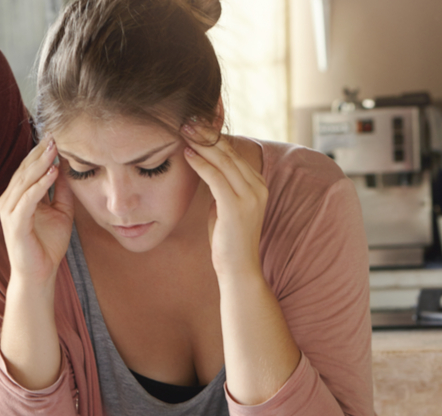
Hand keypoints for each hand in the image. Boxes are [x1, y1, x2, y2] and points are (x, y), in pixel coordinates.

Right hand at [0, 138, 73, 284]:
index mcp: (19, 197)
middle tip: (54, 135)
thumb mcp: (60, 212)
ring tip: (54, 148)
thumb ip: (61, 191)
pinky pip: (28, 199)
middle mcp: (10, 201)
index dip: (41, 153)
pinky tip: (52, 172)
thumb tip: (67, 168)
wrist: (40, 274)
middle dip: (39, 152)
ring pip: (24, 181)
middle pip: (24, 170)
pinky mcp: (16, 224)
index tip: (56, 136)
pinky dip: (40, 184)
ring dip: (39, 163)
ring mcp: (10, 212)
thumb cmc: (48, 245)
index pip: (28, 169)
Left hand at [182, 123, 267, 279]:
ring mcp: (250, 197)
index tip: (196, 124)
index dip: (214, 137)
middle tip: (187, 119)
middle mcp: (258, 187)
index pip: (234, 153)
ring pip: (223, 161)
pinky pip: (216, 178)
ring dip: (201, 144)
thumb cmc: (228, 239)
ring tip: (183, 130)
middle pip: (229, 152)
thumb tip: (206, 168)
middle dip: (207, 134)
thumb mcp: (226, 206)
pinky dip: (201, 164)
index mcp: (257, 184)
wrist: (239, 269)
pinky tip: (187, 153)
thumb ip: (221, 187)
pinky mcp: (236, 207)